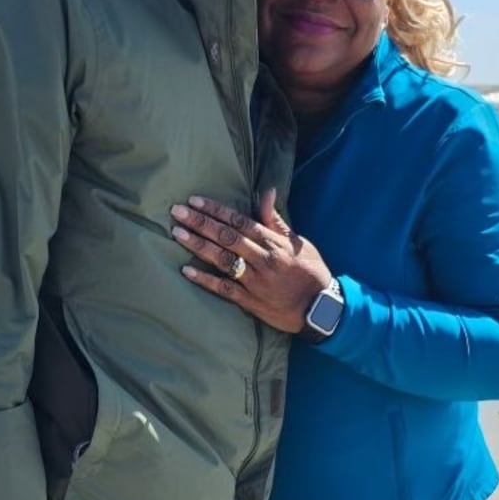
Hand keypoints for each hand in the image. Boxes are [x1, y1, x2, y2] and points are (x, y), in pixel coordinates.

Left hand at [171, 190, 334, 333]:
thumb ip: (276, 220)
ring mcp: (256, 281)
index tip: (196, 201)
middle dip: (201, 223)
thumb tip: (267, 192)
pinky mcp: (251, 301)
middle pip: (227, 237)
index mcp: (274, 242)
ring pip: (223, 260)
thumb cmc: (310, 271)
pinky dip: (206, 280)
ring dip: (199, 246)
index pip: (240, 221)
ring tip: (178, 233)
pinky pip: (225, 289)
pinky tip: (187, 271)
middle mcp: (263, 258)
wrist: (321, 308)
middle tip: (177, 211)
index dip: (216, 210)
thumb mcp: (298, 241)